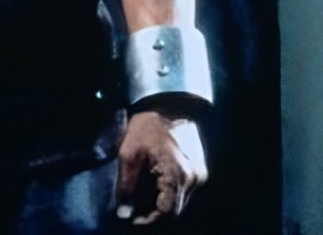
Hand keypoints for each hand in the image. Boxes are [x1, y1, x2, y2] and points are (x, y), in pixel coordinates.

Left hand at [115, 110, 207, 224]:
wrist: (172, 103)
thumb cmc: (149, 125)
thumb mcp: (128, 154)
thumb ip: (126, 187)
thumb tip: (123, 213)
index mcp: (178, 175)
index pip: (166, 213)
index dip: (148, 220)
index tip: (131, 219)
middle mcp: (194, 178)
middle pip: (174, 211)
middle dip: (153, 214)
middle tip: (134, 210)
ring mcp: (199, 174)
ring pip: (180, 202)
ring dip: (162, 205)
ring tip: (142, 198)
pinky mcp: (199, 169)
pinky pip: (184, 191)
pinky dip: (169, 194)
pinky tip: (154, 186)